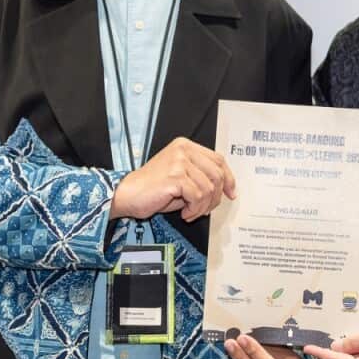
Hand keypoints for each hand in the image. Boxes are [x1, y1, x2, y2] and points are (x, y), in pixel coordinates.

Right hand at [111, 137, 234, 220]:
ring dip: (202, 206)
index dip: (229, 178)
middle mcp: (183, 150)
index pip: (218, 159)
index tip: (231, 192)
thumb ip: (199, 175)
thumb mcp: (179, 176)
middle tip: (204, 208)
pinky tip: (184, 212)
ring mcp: (179, 162)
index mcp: (185, 146)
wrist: (127, 195)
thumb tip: (224, 187)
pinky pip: (198, 197)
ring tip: (190, 211)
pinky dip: (194, 209)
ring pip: (209, 188)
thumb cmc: (150, 188)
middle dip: (215, 197)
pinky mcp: (175, 177)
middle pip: (217, 174)